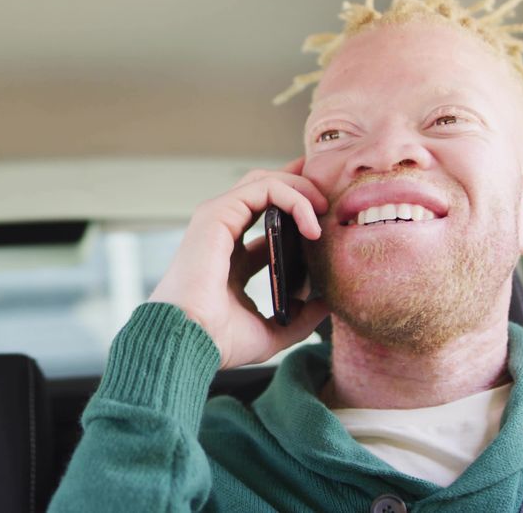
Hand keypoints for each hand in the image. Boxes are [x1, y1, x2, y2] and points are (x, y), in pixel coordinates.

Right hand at [148, 157, 330, 368]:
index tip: (328, 219)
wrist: (190, 340)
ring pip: (265, 182)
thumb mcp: (271, 331)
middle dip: (300, 185)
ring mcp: (218, 220)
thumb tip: (325, 304)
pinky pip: (264, 189)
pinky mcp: (217, 213)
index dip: (299, 212)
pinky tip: (311, 224)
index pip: (268, 220)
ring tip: (325, 208)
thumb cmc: (219, 340)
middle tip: (332, 199)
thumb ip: (299, 317)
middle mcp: (224, 233)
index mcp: (232, 258)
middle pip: (265, 190)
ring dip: (300, 188)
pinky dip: (293, 199)